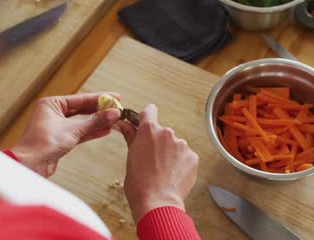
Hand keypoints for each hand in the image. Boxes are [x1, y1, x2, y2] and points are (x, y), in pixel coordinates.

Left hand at [11, 92, 120, 177]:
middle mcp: (52, 112)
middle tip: (116, 108)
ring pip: (81, 121)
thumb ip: (95, 121)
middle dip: (99, 110)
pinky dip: (90, 131)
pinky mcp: (59, 139)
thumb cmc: (43, 144)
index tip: (115, 97)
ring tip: (113, 120)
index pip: (80, 99)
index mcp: (51, 104)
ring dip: (97, 122)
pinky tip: (104, 131)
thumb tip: (113, 113)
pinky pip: (78, 132)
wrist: (30, 165)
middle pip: (81, 109)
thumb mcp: (73, 130)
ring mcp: (56, 126)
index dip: (99, 98)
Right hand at [118, 104, 198, 222]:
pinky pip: (186, 156)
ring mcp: (182, 145)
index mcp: (149, 130)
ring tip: (163, 172)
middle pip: (163, 133)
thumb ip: (130, 136)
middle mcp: (167, 133)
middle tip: (151, 161)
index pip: (149, 110)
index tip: (144, 122)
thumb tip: (121, 124)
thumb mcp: (130, 156)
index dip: (147, 116)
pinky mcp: (193, 157)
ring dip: (170, 154)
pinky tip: (172, 176)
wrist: (157, 202)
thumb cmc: (139, 183)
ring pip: (175, 145)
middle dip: (158, 143)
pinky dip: (181, 164)